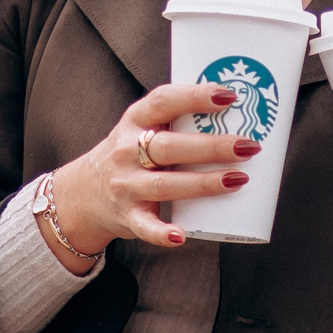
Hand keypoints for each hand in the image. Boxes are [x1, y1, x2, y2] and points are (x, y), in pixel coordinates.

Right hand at [48, 82, 259, 260]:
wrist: (83, 193)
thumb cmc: (130, 154)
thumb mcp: (141, 127)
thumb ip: (176, 119)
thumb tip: (239, 110)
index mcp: (134, 121)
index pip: (163, 102)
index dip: (195, 96)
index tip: (228, 96)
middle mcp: (127, 151)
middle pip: (169, 147)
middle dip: (211, 146)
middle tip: (249, 146)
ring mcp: (126, 185)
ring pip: (165, 185)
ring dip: (203, 184)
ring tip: (238, 180)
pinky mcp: (127, 216)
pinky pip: (145, 226)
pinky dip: (162, 233)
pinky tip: (183, 235)